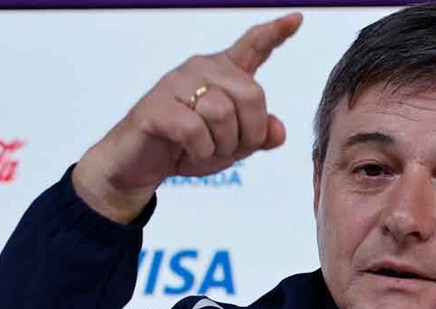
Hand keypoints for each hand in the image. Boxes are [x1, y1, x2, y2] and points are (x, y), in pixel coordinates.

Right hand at [72, 13, 302, 222]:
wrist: (139, 164)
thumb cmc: (186, 148)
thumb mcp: (233, 145)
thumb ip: (259, 135)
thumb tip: (278, 131)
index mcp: (222, 73)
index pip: (253, 46)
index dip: (275, 33)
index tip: (296, 19)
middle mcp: (201, 70)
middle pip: (252, 95)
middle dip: (250, 132)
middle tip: (231, 148)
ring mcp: (176, 84)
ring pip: (223, 114)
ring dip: (223, 145)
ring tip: (206, 150)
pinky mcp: (157, 106)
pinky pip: (196, 130)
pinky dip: (201, 151)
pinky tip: (190, 151)